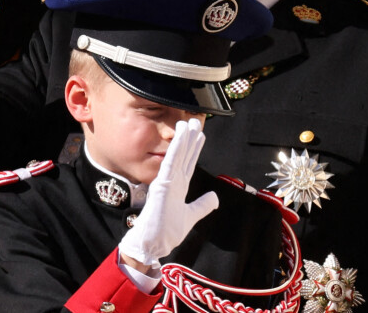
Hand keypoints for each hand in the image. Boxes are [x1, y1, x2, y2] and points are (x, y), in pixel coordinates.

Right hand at [118, 118, 217, 267]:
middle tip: (195, 120)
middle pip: (184, 155)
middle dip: (190, 138)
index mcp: (178, 186)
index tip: (200, 134)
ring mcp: (166, 181)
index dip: (195, 148)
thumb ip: (202, 205)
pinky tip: (180, 139)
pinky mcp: (161, 185)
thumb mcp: (191, 216)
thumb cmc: (166, 232)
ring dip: (183, 139)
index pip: (188, 162)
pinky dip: (176, 150)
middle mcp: (172, 180)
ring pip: (177, 155)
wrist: (152, 246)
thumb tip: (215, 197)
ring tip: (188, 123)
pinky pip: (170, 164)